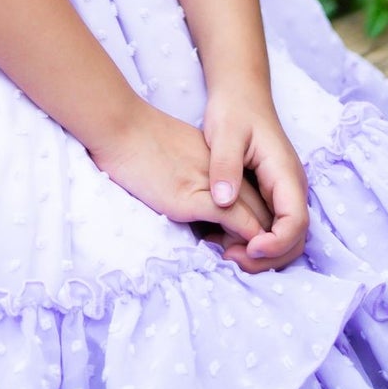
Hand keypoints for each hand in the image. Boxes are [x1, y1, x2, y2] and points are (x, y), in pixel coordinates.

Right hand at [86, 102, 269, 247]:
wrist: (121, 128)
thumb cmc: (140, 142)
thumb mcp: (180, 156)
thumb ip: (198, 178)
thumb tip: (202, 210)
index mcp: (223, 163)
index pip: (259, 195)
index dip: (261, 222)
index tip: (247, 241)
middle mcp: (226, 173)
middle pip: (266, 208)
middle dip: (266, 238)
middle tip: (252, 258)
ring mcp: (213, 185)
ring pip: (257, 218)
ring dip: (257, 245)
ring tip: (243, 261)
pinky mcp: (195, 197)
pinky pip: (235, 220)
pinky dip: (243, 239)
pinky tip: (231, 253)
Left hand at [197, 85, 309, 273]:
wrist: (241, 94)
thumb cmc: (234, 110)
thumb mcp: (224, 133)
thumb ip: (225, 166)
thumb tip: (224, 201)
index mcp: (286, 173)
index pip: (296, 222)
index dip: (276, 243)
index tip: (247, 249)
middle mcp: (291, 188)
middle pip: (294, 239)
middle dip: (267, 258)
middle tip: (229, 258)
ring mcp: (284, 193)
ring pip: (284, 238)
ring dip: (261, 254)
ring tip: (224, 253)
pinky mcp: (272, 195)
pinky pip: (272, 228)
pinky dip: (255, 242)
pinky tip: (225, 239)